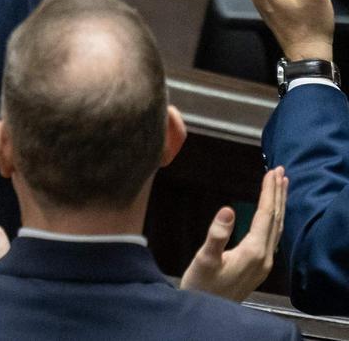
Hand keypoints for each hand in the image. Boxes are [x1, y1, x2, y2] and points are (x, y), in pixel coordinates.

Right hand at [180, 167, 287, 300]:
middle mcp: (264, 257)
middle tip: (280, 171)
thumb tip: (227, 210)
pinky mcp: (258, 266)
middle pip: (276, 219)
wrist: (206, 310)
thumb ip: (217, 235)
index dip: (269, 192)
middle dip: (279, 194)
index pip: (266, 215)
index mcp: (253, 251)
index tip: (271, 172)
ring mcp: (263, 263)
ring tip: (280, 187)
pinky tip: (271, 216)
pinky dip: (274, 218)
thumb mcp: (204, 259)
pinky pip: (272, 235)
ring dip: (279, 205)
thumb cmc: (202, 286)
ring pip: (277, 227)